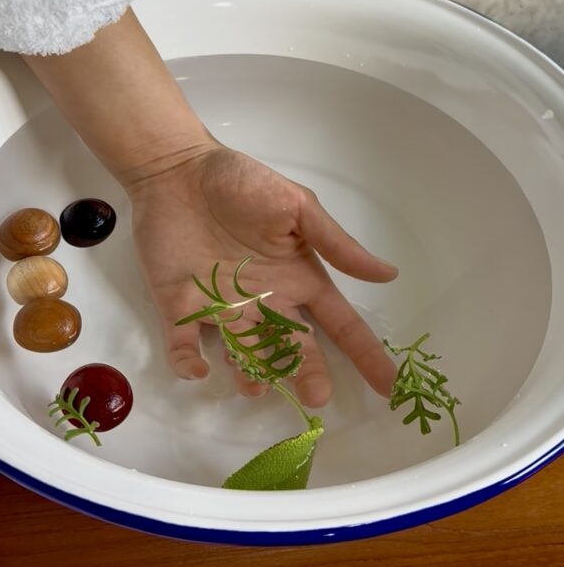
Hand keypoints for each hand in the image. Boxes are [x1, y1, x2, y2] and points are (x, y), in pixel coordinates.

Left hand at [129, 143, 398, 407]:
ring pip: (243, 356)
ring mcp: (222, 308)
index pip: (339, 323)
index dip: (365, 354)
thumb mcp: (297, 206)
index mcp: (297, 279)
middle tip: (315, 397)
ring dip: (249, 376)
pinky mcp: (181, 307)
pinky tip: (197, 367)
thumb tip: (388, 274)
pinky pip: (185, 347)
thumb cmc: (241, 183)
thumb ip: (336, 244)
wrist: (177, 170)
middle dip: (307, 375)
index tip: (389, 387)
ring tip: (255, 385)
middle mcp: (264, 302)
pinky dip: (189, 363)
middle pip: (294, 350)